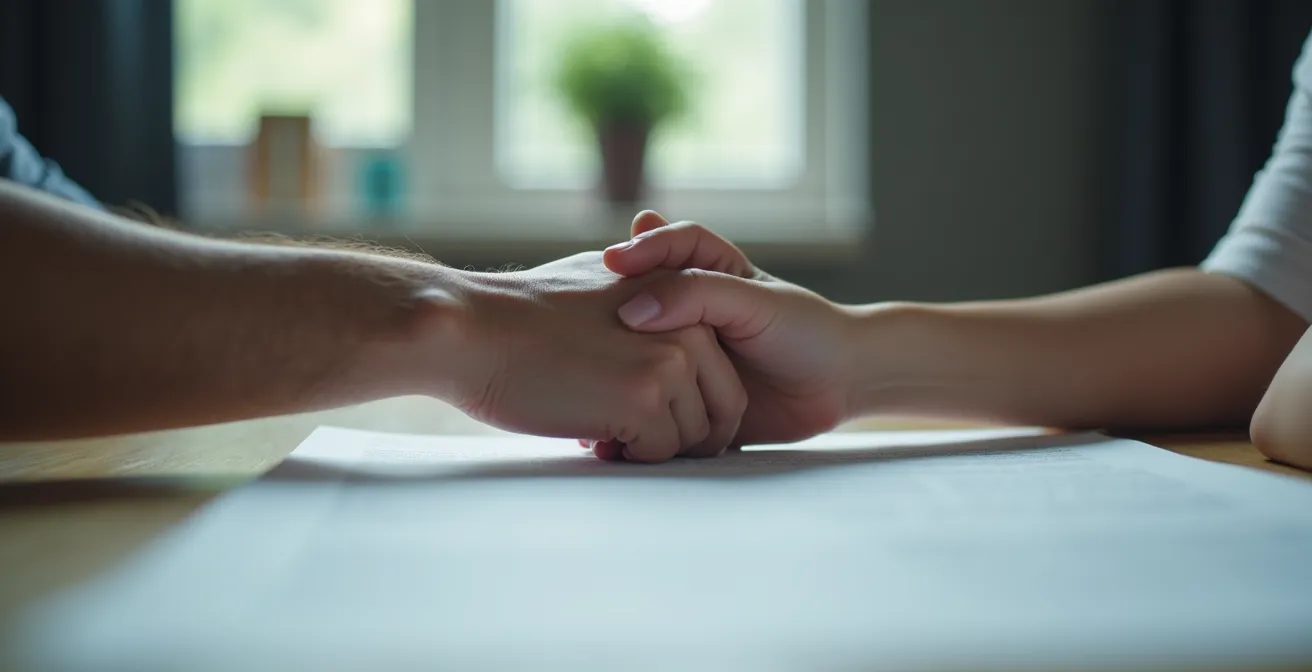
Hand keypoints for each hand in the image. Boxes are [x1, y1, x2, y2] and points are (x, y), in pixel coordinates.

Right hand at [444, 251, 746, 462]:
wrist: (473, 331)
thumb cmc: (522, 318)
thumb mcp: (601, 290)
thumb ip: (645, 312)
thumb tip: (661, 350)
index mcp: (682, 299)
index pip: (721, 372)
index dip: (691, 406)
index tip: (653, 419)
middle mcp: (689, 328)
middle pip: (721, 408)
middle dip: (684, 434)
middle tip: (632, 437)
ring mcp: (671, 363)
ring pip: (691, 437)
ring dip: (650, 446)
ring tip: (599, 426)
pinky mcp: (646, 399)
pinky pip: (660, 453)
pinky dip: (629, 456)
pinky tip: (590, 433)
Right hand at [600, 212, 856, 445]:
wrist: (836, 384)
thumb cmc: (803, 330)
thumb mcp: (749, 301)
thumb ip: (697, 294)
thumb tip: (634, 311)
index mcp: (698, 274)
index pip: (654, 250)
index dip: (634, 253)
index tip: (611, 263)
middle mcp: (681, 316)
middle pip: (625, 311)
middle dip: (599, 322)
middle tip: (574, 327)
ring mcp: (679, 360)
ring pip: (628, 363)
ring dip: (604, 376)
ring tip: (581, 380)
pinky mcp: (682, 401)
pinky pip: (643, 410)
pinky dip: (620, 421)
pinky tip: (602, 430)